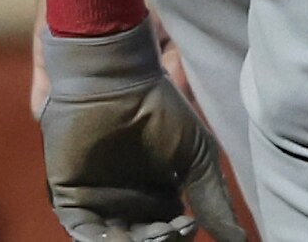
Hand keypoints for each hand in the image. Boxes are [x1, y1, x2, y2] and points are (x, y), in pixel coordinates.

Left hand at [36, 20, 250, 241]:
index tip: (190, 225)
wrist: (116, 82)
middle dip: (155, 241)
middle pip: (140, 238)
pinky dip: (96, 240)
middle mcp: (127, 199)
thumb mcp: (197, 157)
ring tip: (147, 236)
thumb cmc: (162, 111)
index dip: (178, 235)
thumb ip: (214, 200)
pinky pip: (80, 229)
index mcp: (157, 191)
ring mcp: (95, 199)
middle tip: (167, 232)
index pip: (168, 230)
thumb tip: (239, 241)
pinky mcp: (68, 196)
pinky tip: (115, 238)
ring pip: (111, 239)